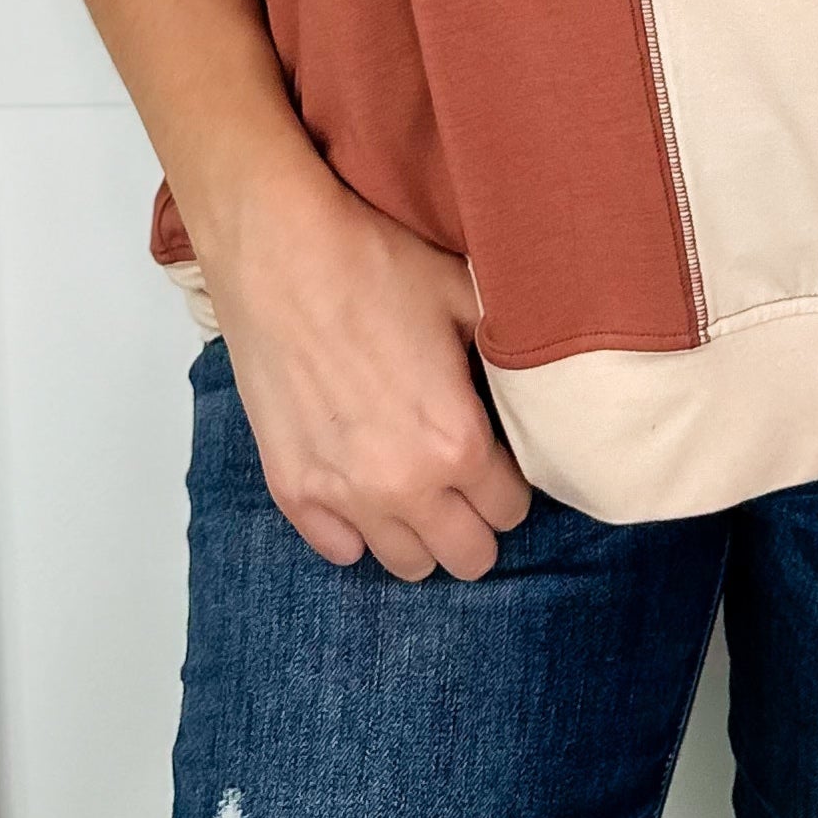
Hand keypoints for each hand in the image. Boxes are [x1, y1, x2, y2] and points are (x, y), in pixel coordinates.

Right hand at [199, 166, 532, 582]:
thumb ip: (507, 357)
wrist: (281, 252)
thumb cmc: (376, 267)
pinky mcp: (291, 488)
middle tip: (465, 479)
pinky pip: (339, 549)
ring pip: (406, 565)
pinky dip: (356, 529)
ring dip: (421, 533)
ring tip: (416, 486)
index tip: (499, 456)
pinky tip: (362, 486)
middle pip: (468, 557)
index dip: (511, 482)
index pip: (512, 510)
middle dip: (476, 522)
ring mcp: (342, 495)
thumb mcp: (466, 300)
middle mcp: (404, 486)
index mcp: (458, 442)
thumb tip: (536, 382)